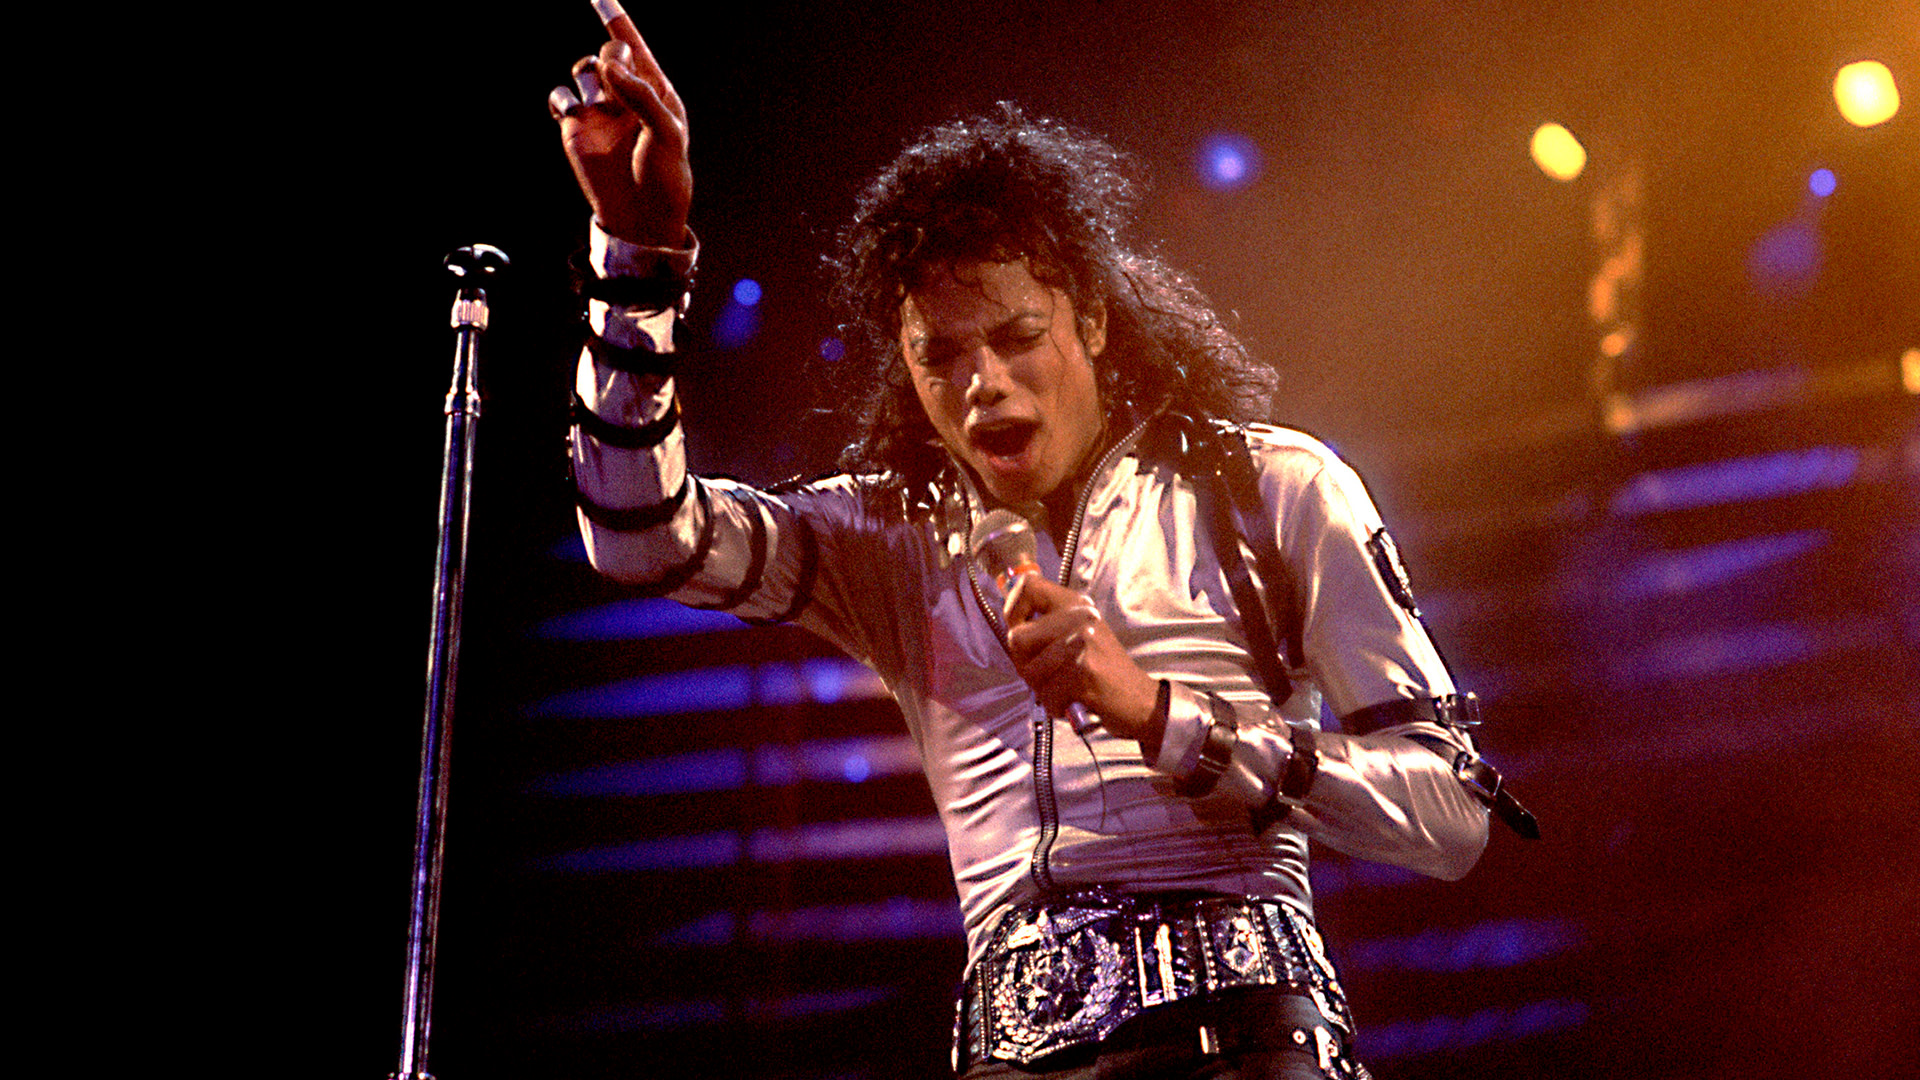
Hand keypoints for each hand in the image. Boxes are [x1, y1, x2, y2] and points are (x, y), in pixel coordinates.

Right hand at [548, 21, 691, 246]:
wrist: (640, 218)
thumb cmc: (665, 178)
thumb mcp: (666, 135)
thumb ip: (641, 96)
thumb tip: (608, 66)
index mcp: (656, 92)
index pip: (635, 47)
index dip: (617, 20)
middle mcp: (626, 96)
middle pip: (609, 53)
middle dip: (611, 59)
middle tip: (616, 84)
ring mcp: (600, 111)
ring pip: (583, 69)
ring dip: (589, 76)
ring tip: (601, 103)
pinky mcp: (576, 128)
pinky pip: (561, 96)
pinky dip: (562, 97)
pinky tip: (573, 112)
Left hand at [1004, 575, 1159, 739]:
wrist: (1140, 700)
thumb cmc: (1104, 671)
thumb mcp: (1081, 634)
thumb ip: (1047, 625)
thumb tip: (1010, 621)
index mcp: (1076, 605)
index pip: (1028, 586)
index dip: (1013, 607)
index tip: (1019, 627)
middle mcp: (1079, 618)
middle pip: (1017, 638)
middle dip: (1026, 664)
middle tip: (1049, 675)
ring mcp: (1081, 643)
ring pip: (1029, 671)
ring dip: (1043, 689)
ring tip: (1066, 688)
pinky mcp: (1083, 672)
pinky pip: (1046, 694)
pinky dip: (1056, 705)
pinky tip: (1075, 700)